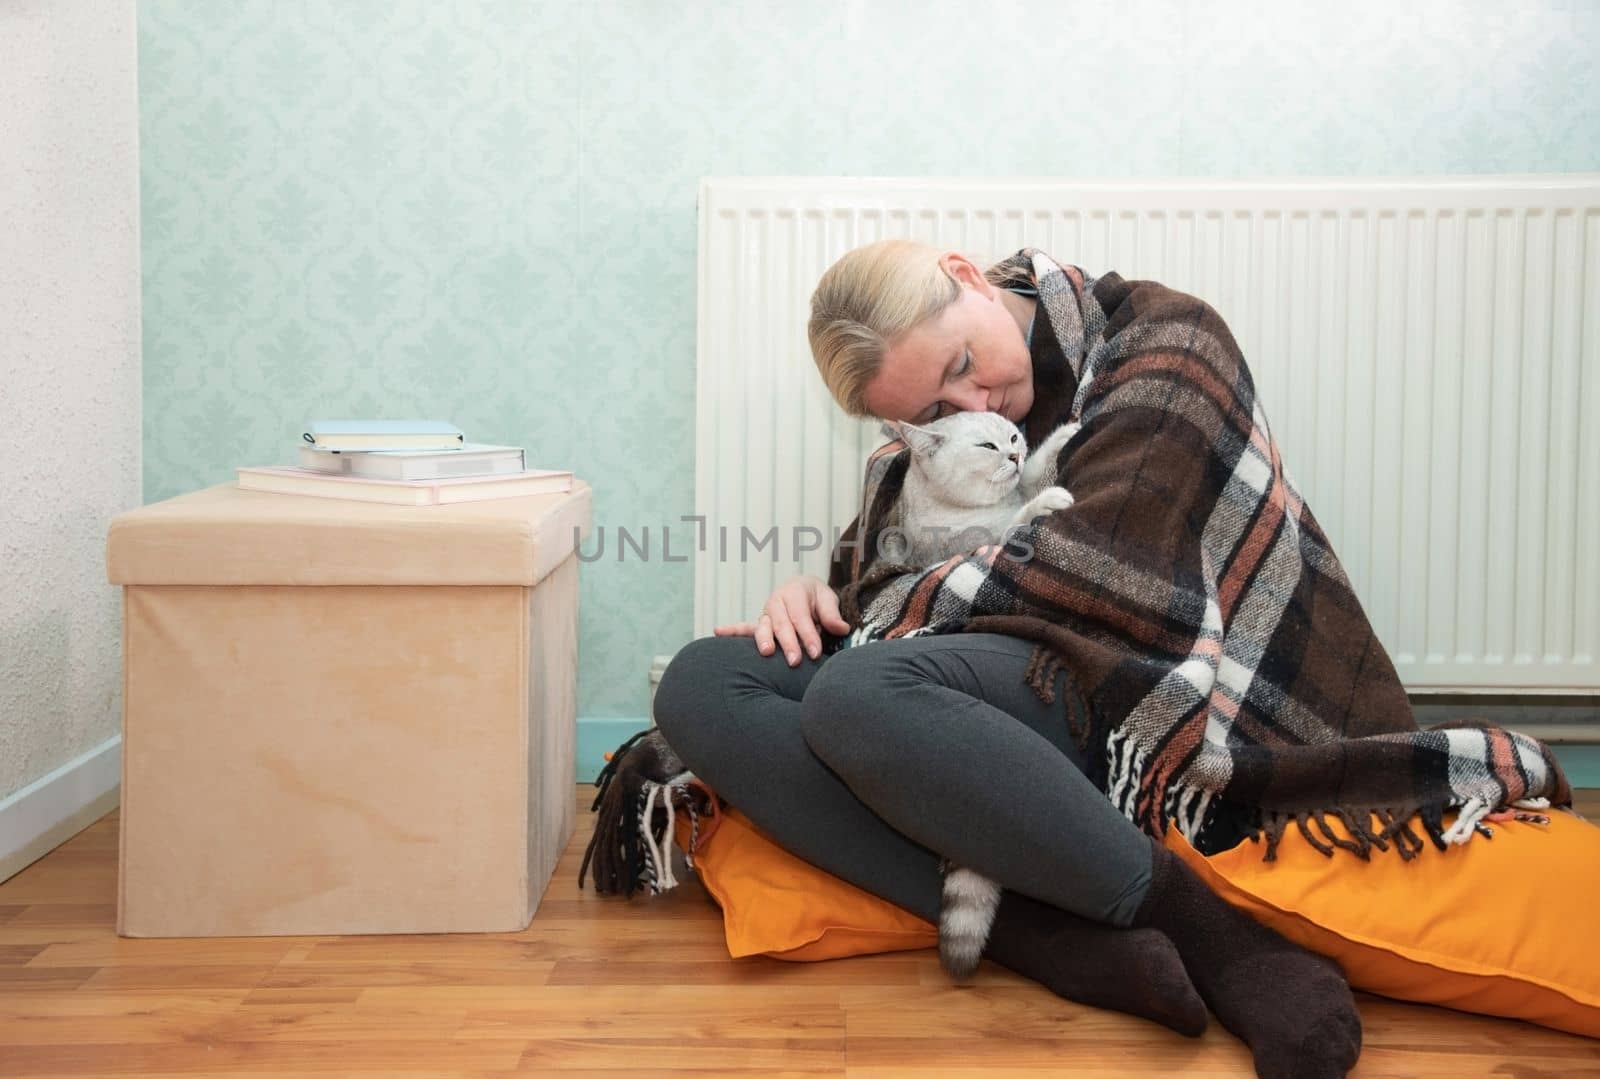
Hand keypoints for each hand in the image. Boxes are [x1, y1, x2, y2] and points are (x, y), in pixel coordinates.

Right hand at [714, 574, 851, 665]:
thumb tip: (841, 629)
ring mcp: (766, 613)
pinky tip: (718, 632)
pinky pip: (744, 627)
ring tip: (766, 653)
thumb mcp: (827, 599)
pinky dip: (731, 630)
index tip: (816, 652)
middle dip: (788, 643)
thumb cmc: (816, 598)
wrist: (803, 589)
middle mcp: (777, 602)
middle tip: (795, 661)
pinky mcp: (760, 623)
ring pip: (764, 627)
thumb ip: (832, 614)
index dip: (808, 635)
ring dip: (764, 640)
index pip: (801, 617)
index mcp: (794, 593)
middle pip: (782, 624)